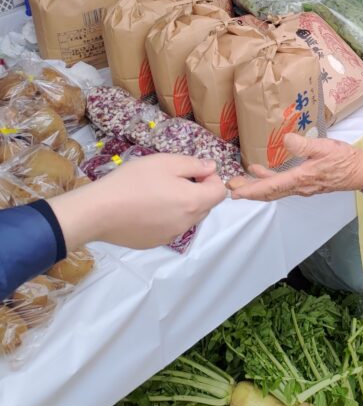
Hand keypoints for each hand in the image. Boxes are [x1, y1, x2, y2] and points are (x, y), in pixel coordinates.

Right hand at [51, 155, 225, 250]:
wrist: (98, 211)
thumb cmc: (133, 181)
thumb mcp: (165, 162)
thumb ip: (194, 165)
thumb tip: (212, 168)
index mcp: (193, 202)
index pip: (220, 192)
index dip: (211, 178)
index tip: (192, 171)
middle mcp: (187, 223)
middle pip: (205, 206)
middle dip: (197, 191)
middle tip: (172, 179)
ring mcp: (171, 236)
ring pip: (188, 218)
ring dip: (182, 205)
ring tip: (156, 193)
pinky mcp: (155, 243)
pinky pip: (171, 227)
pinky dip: (166, 217)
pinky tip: (145, 208)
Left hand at [228, 133, 362, 201]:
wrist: (362, 171)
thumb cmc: (345, 160)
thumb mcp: (325, 147)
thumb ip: (304, 145)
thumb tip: (287, 140)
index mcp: (301, 179)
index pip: (270, 188)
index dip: (251, 190)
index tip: (235, 192)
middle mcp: (299, 187)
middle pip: (269, 193)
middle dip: (249, 191)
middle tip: (231, 187)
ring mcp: (304, 187)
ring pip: (275, 190)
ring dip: (258, 187)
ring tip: (243, 180)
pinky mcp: (308, 184)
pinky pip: (284, 186)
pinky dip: (270, 182)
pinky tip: (264, 172)